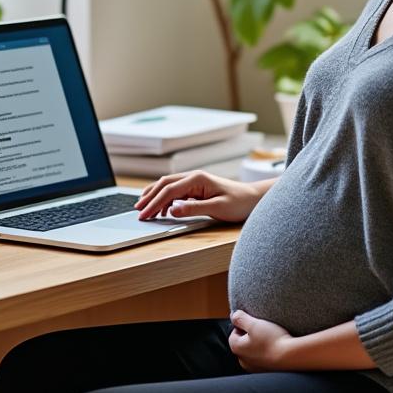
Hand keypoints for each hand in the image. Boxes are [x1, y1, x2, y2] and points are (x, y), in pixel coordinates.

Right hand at [134, 170, 261, 221]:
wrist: (254, 198)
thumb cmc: (240, 202)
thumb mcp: (218, 208)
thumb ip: (193, 208)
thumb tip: (172, 209)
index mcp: (197, 179)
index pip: (169, 191)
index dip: (154, 203)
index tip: (144, 215)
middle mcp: (194, 177)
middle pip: (164, 185)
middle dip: (149, 197)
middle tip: (138, 211)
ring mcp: (195, 182)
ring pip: (168, 186)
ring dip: (155, 196)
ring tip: (144, 209)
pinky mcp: (197, 189)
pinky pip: (175, 191)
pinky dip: (164, 199)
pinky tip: (161, 209)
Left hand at [228, 310, 292, 371]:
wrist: (292, 357)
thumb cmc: (272, 340)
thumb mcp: (254, 324)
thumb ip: (240, 318)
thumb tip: (233, 315)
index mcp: (236, 348)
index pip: (234, 332)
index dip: (244, 325)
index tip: (255, 323)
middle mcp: (242, 361)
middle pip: (244, 343)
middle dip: (252, 336)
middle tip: (264, 330)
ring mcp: (254, 368)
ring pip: (254, 352)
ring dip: (260, 345)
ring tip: (271, 339)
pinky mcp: (265, 372)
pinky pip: (263, 359)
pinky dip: (267, 353)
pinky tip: (276, 348)